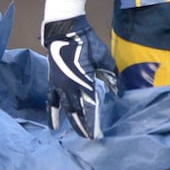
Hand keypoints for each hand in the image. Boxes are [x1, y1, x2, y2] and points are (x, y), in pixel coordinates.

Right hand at [42, 16, 116, 139]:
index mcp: (84, 80)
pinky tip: (54, 126)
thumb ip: (111, 78)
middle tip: (91, 139)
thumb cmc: (88, 43)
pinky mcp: (53, 82)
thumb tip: (117, 94)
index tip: (98, 135)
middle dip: (84, 126)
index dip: (94, 121)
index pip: (91, 106)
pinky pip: (52, 101)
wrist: (66, 30)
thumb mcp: (105, 59)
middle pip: (77, 111)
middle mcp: (70, 85)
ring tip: (78, 134)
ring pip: (65, 109)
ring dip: (72, 122)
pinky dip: (53, 114)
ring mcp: (59, 85)